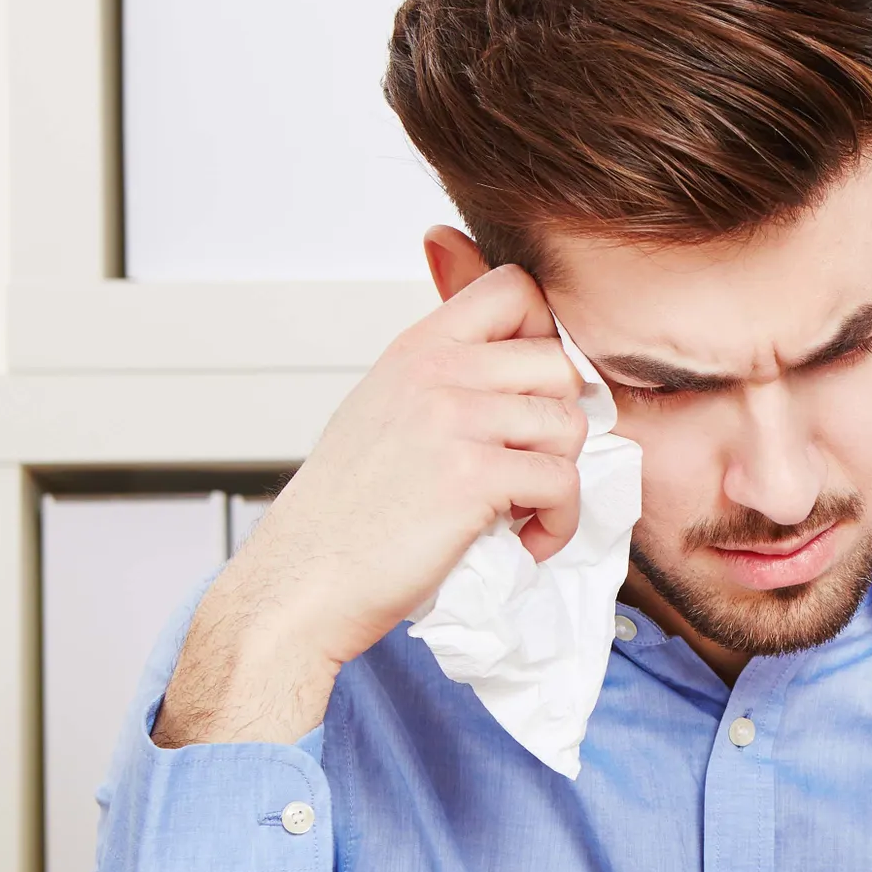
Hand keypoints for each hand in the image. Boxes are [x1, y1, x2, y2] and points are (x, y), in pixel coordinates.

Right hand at [153, 260, 589, 747]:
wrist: (301, 582)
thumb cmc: (343, 512)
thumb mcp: (382, 409)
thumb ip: (439, 375)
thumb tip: (514, 361)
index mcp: (416, 348)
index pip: (513, 289)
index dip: (543, 336)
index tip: (528, 395)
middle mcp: (436, 371)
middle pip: (559, 364)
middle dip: (557, 423)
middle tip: (527, 466)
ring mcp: (454, 420)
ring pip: (570, 425)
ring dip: (560, 479)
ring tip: (522, 511)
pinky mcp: (473, 477)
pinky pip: (562, 483)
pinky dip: (558, 522)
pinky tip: (524, 541)